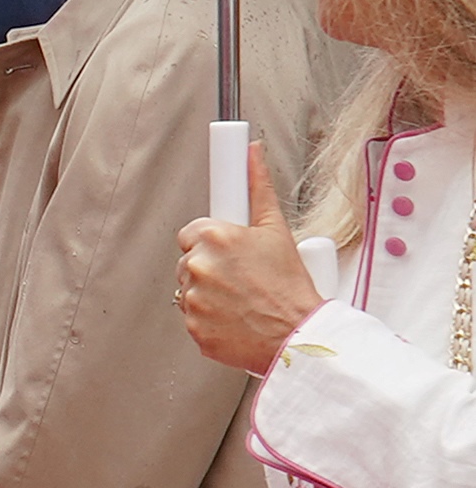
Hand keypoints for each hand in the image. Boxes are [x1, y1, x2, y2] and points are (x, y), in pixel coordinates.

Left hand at [176, 144, 319, 377]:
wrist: (298, 335)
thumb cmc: (291, 285)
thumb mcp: (277, 230)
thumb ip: (257, 188)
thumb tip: (251, 153)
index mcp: (213, 238)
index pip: (192, 232)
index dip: (212, 240)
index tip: (228, 248)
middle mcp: (197, 266)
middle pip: (190, 259)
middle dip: (212, 265)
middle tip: (245, 275)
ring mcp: (191, 299)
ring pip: (189, 288)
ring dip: (209, 290)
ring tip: (243, 297)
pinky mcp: (192, 327)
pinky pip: (192, 316)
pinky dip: (209, 316)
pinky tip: (236, 315)